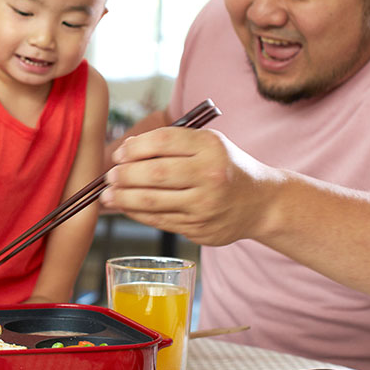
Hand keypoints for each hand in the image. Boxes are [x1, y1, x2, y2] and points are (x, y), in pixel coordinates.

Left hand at [101, 126, 273, 245]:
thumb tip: (125, 150)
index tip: (119, 154)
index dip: (134, 147)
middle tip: (109, 176)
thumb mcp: (207, 144)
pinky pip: (159, 221)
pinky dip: (137, 214)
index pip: (163, 141)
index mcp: (210, 147)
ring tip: (107, 195)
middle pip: (154, 173)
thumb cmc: (225, 167)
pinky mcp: (199, 228)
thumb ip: (170, 143)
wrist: (262, 203)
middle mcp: (210, 175)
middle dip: (124, 175)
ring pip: (152, 201)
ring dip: (123, 198)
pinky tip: (126, 207)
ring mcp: (205, 205)